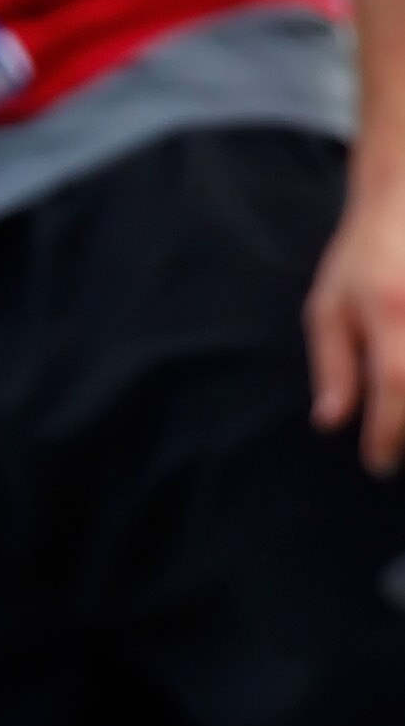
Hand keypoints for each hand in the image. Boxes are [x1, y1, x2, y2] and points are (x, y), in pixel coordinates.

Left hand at [306, 170, 404, 471]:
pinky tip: (402, 395)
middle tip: (393, 451)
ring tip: (398, 424)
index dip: (388, 433)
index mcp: (389, 311)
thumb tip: (330, 423)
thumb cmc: (361, 260)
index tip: (378, 464)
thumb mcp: (328, 309)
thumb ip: (333, 367)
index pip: (394, 384)